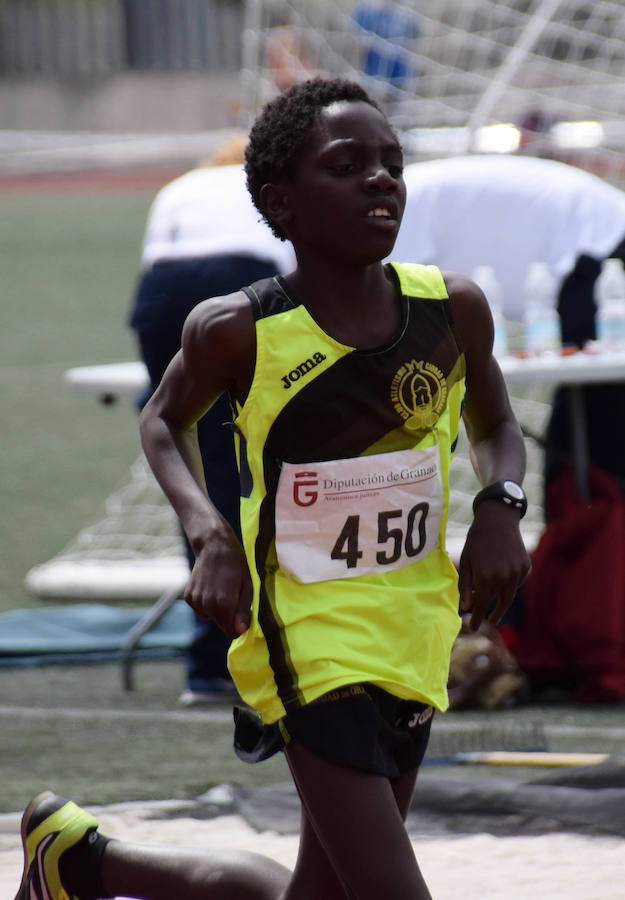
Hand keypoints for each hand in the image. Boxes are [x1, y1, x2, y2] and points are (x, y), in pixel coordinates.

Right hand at [184, 526, 252, 639]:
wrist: (214, 546)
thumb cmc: (236, 565)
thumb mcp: (248, 586)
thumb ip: (244, 611)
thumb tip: (240, 631)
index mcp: (224, 604)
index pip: (232, 632)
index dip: (239, 625)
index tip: (243, 614)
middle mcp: (208, 605)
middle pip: (221, 625)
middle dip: (229, 616)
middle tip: (234, 596)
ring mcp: (196, 601)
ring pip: (210, 617)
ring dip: (217, 610)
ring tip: (222, 589)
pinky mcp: (189, 597)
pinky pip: (201, 610)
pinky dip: (207, 603)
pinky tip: (211, 587)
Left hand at [457, 501, 530, 631]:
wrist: (497, 519)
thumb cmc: (476, 540)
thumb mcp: (466, 562)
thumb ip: (465, 586)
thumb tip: (466, 608)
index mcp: (486, 578)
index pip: (481, 606)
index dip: (476, 618)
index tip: (472, 627)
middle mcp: (504, 578)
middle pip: (499, 604)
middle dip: (493, 614)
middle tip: (488, 621)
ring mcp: (517, 573)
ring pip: (510, 595)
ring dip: (502, 602)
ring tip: (495, 606)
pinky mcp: (526, 566)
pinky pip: (518, 582)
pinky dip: (510, 585)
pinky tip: (504, 580)